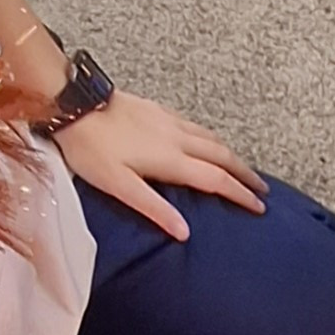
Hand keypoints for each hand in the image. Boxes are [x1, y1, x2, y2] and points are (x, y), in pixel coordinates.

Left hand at [56, 89, 267, 238]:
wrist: (72, 102)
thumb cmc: (90, 147)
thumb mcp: (118, 184)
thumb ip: (153, 207)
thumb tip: (184, 232)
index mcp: (172, 160)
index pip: (217, 180)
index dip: (240, 194)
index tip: (259, 207)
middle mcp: (177, 138)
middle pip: (223, 156)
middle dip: (245, 173)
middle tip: (262, 188)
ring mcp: (169, 121)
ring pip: (212, 138)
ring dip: (231, 155)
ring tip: (242, 167)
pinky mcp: (158, 110)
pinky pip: (196, 125)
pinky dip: (211, 138)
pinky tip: (208, 141)